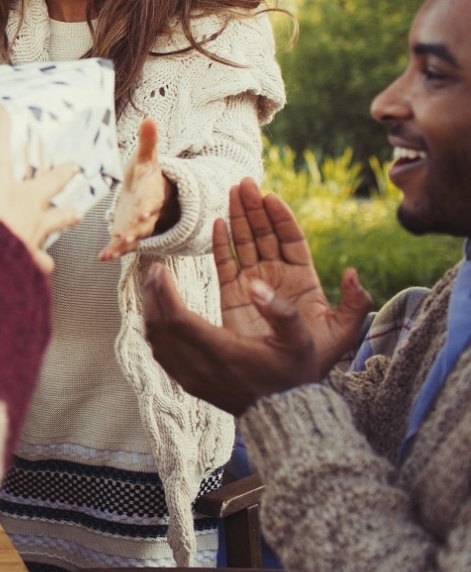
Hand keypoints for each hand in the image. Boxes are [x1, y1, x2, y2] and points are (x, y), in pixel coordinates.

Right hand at [0, 105, 81, 272]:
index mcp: (32, 198)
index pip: (53, 180)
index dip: (64, 171)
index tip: (75, 167)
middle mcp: (36, 224)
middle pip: (58, 217)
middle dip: (66, 214)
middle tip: (76, 212)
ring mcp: (28, 250)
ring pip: (45, 249)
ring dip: (48, 250)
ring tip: (49, 257)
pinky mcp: (16, 271)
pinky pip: (25, 274)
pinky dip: (26, 275)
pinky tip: (25, 279)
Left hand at [99, 118, 170, 259]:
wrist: (152, 192)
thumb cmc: (147, 173)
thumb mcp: (147, 157)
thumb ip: (148, 141)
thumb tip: (149, 117)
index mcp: (153, 193)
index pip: (153, 200)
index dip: (149, 205)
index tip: (145, 210)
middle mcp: (148, 212)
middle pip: (145, 223)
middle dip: (137, 229)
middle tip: (128, 236)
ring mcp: (138, 225)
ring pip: (134, 238)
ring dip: (124, 244)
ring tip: (113, 251)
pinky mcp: (128, 233)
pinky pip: (121, 245)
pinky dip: (113, 251)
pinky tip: (103, 257)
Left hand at [143, 263, 323, 414]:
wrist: (285, 416)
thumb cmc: (293, 375)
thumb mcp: (299, 341)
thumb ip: (281, 311)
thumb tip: (255, 284)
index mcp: (223, 352)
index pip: (177, 318)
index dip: (164, 291)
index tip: (160, 269)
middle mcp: (201, 368)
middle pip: (160, 327)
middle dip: (152, 295)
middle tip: (153, 271)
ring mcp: (192, 379)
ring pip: (156, 341)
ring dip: (150, 311)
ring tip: (154, 287)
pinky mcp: (190, 385)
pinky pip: (161, 355)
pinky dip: (155, 331)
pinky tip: (160, 315)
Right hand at [213, 178, 373, 377]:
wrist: (281, 387)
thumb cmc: (313, 362)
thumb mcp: (343, 333)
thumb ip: (354, 304)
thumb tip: (350, 272)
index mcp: (304, 280)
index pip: (291, 240)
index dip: (281, 218)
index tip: (270, 197)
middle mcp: (277, 277)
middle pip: (265, 234)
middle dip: (255, 208)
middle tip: (244, 183)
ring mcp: (253, 285)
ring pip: (244, 243)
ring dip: (238, 217)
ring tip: (231, 192)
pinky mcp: (232, 296)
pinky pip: (225, 264)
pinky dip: (220, 244)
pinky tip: (217, 223)